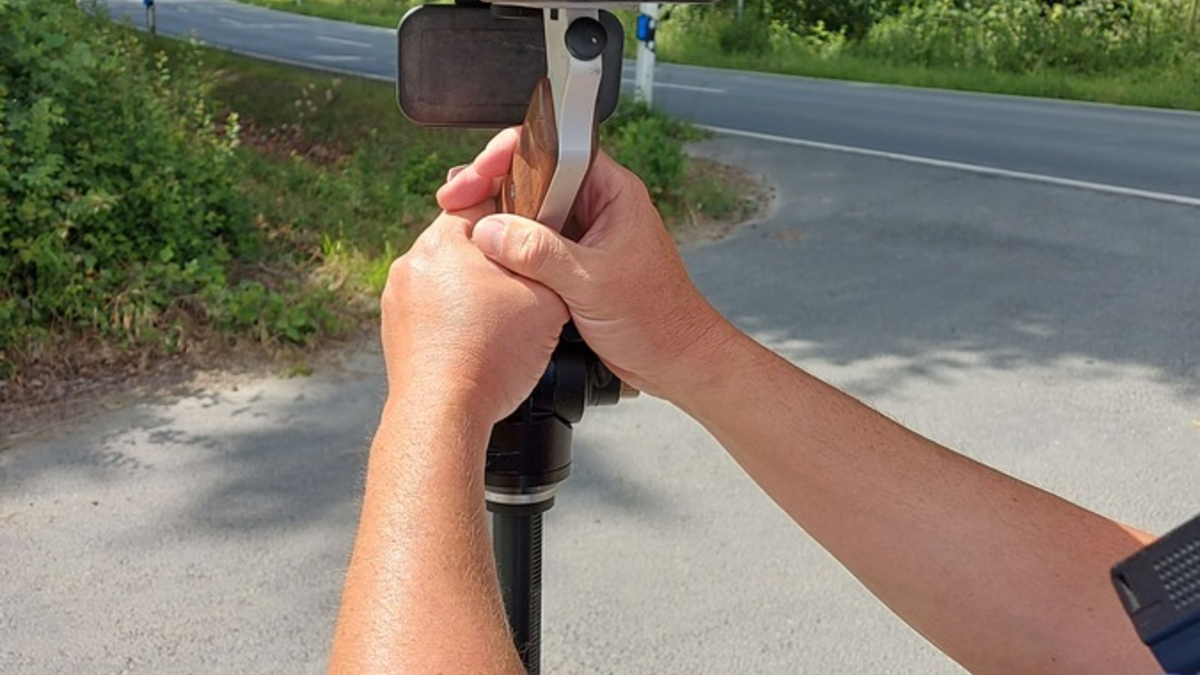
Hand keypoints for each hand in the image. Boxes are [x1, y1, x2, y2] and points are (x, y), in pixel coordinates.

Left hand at [380, 199, 567, 426]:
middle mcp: (412, 262)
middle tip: (523, 287)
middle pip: (465, 243)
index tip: (534, 235)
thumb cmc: (490, 357)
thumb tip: (549, 251)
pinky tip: (477, 341)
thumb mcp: (546, 299)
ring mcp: (398, 297)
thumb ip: (549, 261)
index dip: (517, 216)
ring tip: (500, 321)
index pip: (484, 201)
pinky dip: (454, 318)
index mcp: (444, 240)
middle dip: (495, 260)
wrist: (442, 414)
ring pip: (448, 277)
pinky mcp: (395, 329)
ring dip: (473, 291)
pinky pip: (433, 309)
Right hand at [437, 131, 733, 400]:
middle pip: (535, 178)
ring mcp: (584, 235)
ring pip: (530, 213)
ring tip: (463, 226)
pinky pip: (533, 245)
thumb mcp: (592, 281)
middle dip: (494, 186)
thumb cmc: (657, 319)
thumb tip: (490, 230)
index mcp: (612, 192)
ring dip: (498, 219)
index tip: (481, 170)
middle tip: (457, 200)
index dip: (512, 154)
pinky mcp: (573, 264)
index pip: (555, 150)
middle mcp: (597, 207)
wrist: (675, 361)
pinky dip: (508, 249)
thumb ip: (540, 253)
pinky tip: (485, 256)